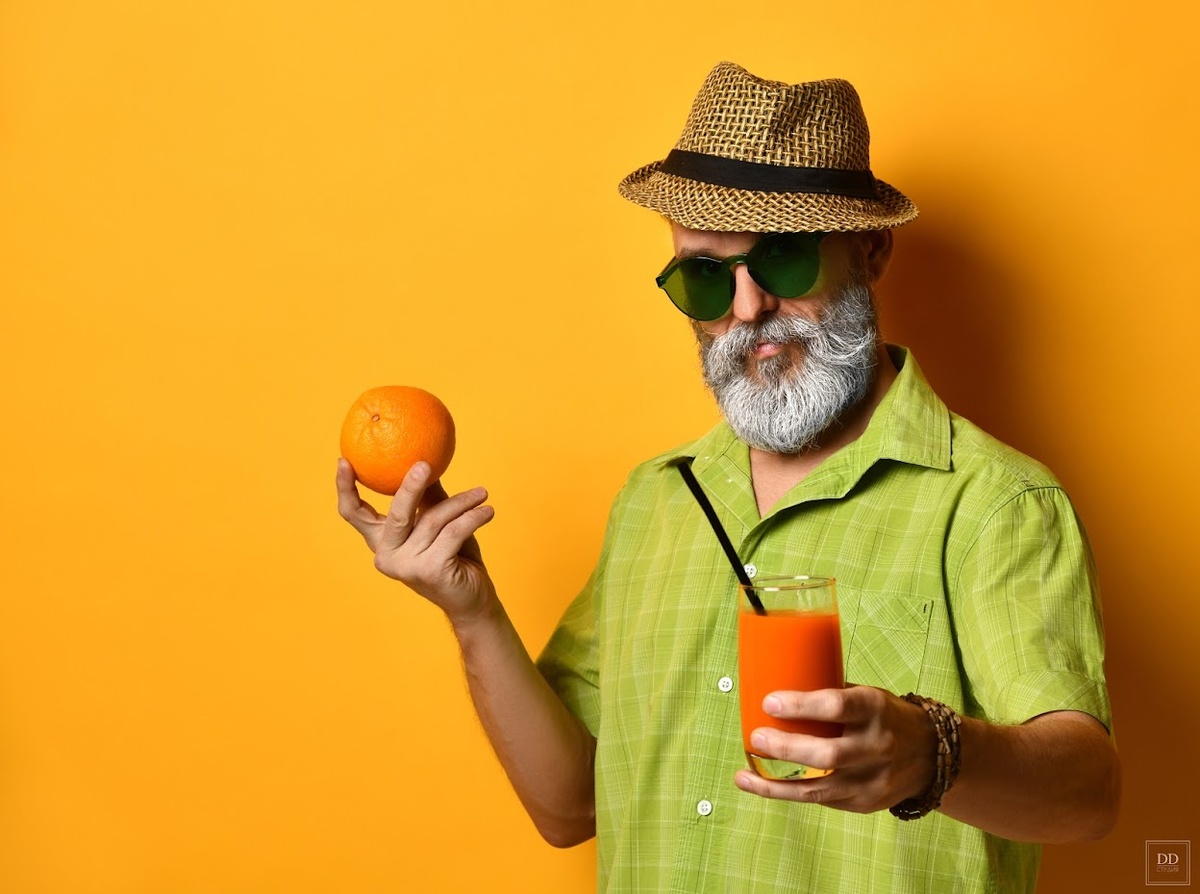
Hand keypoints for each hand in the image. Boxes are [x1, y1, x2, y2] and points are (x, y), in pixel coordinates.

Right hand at [336, 457, 496, 624]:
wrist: (472, 600)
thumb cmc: (453, 557)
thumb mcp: (437, 523)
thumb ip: (428, 497)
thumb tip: (425, 460)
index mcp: (381, 541)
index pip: (354, 514)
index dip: (345, 488)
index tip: (343, 461)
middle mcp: (387, 555)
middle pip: (396, 513)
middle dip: (410, 487)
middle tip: (424, 464)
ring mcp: (406, 566)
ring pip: (433, 520)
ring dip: (462, 503)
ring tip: (481, 494)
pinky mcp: (430, 571)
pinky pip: (453, 533)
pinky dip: (473, 519)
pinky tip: (487, 511)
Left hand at [733, 685, 935, 813]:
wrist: (931, 755)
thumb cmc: (884, 715)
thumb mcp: (866, 696)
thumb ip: (828, 696)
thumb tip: (775, 689)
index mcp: (875, 708)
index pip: (837, 706)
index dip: (801, 706)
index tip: (769, 702)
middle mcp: (877, 746)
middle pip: (827, 754)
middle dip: (785, 749)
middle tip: (755, 737)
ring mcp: (873, 780)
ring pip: (819, 788)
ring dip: (776, 783)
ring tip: (744, 774)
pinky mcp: (864, 803)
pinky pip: (820, 801)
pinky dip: (787, 794)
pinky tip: (761, 785)